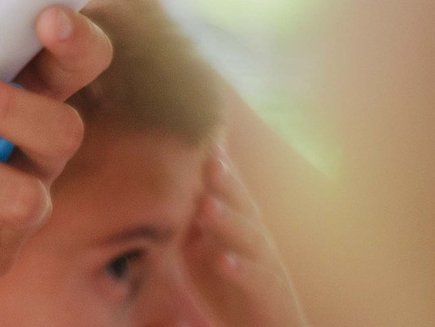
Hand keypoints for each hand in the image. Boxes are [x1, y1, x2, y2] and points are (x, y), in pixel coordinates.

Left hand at [182, 149, 306, 326]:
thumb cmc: (227, 286)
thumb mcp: (201, 249)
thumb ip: (188, 218)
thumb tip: (163, 183)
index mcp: (237, 223)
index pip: (228, 189)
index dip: (217, 164)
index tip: (201, 139)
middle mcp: (255, 238)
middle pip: (242, 204)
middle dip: (226, 182)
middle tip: (209, 162)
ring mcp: (266, 264)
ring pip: (251, 237)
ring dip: (229, 220)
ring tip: (206, 206)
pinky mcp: (271, 295)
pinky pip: (258, 280)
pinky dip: (242, 269)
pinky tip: (224, 262)